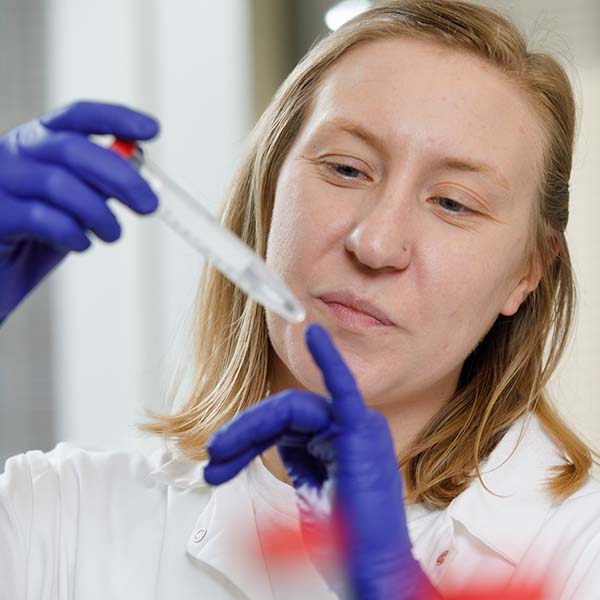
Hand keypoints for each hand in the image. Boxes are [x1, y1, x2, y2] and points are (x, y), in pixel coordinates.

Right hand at [0, 100, 158, 323]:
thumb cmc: (35, 238)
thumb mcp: (73, 205)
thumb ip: (97, 184)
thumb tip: (139, 171)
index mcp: (37, 142)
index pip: (77, 117)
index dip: (116, 119)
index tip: (152, 130)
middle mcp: (13, 153)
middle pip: (72, 149)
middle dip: (120, 177)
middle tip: (149, 206)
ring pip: (57, 183)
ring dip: (99, 213)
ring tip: (112, 234)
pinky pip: (41, 219)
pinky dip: (73, 233)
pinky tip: (81, 244)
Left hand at [204, 323, 439, 599]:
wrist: (372, 569)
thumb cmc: (347, 539)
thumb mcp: (312, 492)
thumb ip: (298, 458)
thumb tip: (276, 440)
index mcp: (336, 441)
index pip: (283, 425)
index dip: (246, 440)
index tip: (217, 465)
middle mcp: (345, 428)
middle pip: (283, 414)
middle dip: (243, 434)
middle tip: (212, 457)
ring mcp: (354, 427)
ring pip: (292, 408)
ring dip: (251, 428)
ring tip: (222, 451)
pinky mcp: (360, 432)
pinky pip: (344, 389)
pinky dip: (329, 360)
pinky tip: (314, 334)